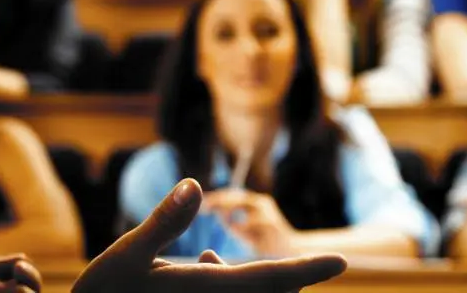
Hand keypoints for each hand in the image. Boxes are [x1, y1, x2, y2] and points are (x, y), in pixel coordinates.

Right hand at [72, 179, 346, 292]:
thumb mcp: (126, 257)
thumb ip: (163, 222)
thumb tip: (196, 184)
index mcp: (207, 290)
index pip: (273, 278)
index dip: (309, 270)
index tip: (340, 262)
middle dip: (280, 278)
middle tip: (276, 262)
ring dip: (245, 282)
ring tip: (209, 260)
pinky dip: (226, 288)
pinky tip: (203, 267)